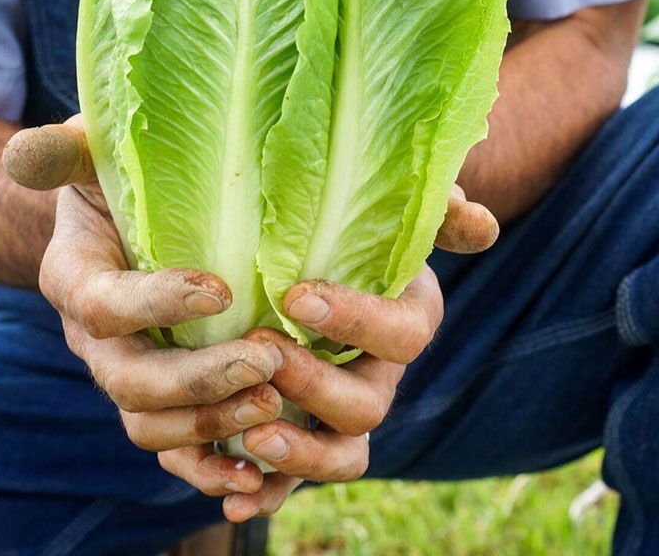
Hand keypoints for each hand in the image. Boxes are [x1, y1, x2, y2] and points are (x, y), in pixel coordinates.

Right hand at [3, 118, 282, 495]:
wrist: (119, 225)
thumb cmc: (112, 182)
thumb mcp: (92, 154)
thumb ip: (64, 150)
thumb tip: (28, 149)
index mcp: (76, 279)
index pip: (102, 305)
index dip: (155, 304)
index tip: (220, 289)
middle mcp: (94, 339)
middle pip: (130, 380)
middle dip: (198, 379)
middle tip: (266, 361)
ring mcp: (125, 372)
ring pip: (150, 424)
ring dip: (212, 423)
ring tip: (275, 402)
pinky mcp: (157, 396)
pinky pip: (172, 448)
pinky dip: (208, 467)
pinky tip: (256, 474)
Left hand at [157, 188, 498, 520]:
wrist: (318, 261)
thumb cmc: (361, 232)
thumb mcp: (397, 210)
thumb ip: (435, 211)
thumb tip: (480, 224)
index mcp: (408, 321)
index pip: (401, 334)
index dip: (355, 320)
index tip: (297, 295)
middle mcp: (382, 374)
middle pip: (367, 404)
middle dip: (315, 386)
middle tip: (263, 356)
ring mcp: (346, 410)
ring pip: (341, 453)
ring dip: (301, 455)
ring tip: (253, 438)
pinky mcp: (308, 432)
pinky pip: (295, 478)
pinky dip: (269, 493)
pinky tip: (233, 502)